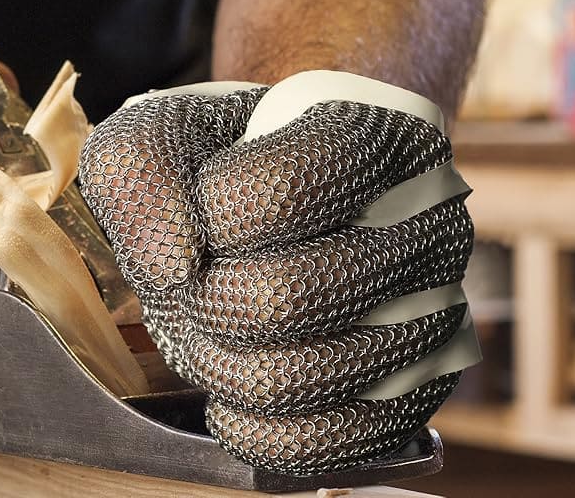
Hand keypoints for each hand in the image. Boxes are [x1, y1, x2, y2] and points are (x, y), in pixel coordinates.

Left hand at [78, 73, 474, 473]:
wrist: (286, 194)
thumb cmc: (225, 158)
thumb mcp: (165, 132)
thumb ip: (141, 170)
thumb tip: (171, 267)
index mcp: (381, 140)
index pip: (278, 192)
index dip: (212, 210)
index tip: (206, 201)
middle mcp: (429, 228)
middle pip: (282, 300)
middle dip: (206, 299)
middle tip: (198, 281)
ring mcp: (432, 317)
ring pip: (301, 379)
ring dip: (221, 364)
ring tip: (215, 329)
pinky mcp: (414, 394)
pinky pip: (335, 442)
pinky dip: (259, 430)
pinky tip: (230, 397)